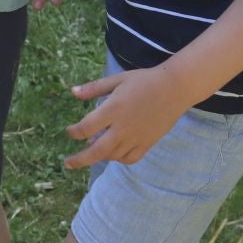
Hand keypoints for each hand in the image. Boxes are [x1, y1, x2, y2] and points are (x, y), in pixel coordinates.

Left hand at [63, 66, 185, 168]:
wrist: (174, 88)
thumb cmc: (144, 81)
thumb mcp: (117, 79)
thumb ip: (94, 88)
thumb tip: (72, 92)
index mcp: (113, 109)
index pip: (86, 128)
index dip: (74, 132)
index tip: (69, 131)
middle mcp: (122, 127)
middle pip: (96, 151)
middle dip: (79, 159)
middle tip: (67, 163)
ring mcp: (136, 137)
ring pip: (112, 156)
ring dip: (99, 155)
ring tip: (92, 149)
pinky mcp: (148, 143)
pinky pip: (130, 158)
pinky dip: (119, 158)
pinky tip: (114, 152)